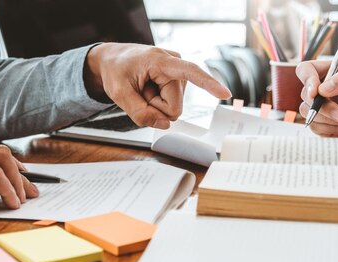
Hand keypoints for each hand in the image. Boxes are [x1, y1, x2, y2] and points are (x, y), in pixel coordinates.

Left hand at [85, 43, 231, 128]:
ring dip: (156, 104)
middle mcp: (174, 64)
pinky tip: (149, 90)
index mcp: (160, 61)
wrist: (112, 60)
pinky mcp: (177, 80)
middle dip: (156, 108)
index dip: (208, 84)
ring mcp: (177, 72)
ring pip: (174, 108)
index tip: (225, 94)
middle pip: (174, 107)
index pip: (191, 72)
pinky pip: (172, 103)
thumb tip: (166, 125)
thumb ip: (140, 113)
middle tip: (140, 94)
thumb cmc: (115, 71)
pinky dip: (158, 102)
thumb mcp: (119, 94)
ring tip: (143, 89)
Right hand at [296, 61, 337, 137]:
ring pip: (308, 113)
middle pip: (306, 95)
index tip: (316, 93)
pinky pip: (315, 127)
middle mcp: (324, 89)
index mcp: (333, 72)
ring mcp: (321, 107)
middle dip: (324, 108)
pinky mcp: (322, 124)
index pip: (306, 70)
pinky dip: (331, 130)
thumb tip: (322, 88)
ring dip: (329, 121)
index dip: (307, 80)